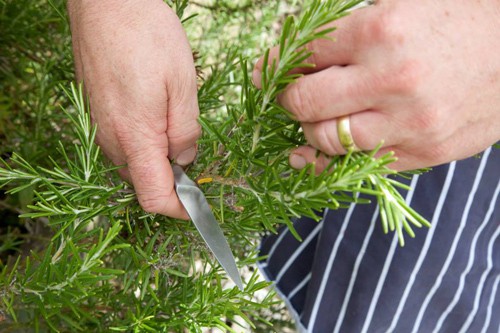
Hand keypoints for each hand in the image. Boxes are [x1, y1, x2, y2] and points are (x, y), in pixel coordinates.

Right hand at [68, 0, 200, 218]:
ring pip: (136, 163)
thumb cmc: (146, 37)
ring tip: (179, 125)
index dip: (180, 211)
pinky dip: (147, 143)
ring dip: (161, 159)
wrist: (106, 3)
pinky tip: (160, 114)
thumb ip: (185, 132)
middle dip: (174, 182)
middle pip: (145, 183)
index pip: (155, 197)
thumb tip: (184, 162)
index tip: (200, 209)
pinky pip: (126, 143)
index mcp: (136, 138)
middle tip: (197, 159)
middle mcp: (113, 141)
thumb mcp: (182, 85)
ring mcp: (102, 128)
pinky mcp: (99, 114)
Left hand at [253, 0, 499, 170]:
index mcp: (379, 31)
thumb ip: (346, 35)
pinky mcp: (423, 152)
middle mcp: (390, 79)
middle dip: (286, 100)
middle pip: (304, 103)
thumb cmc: (458, 23)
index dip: (275, 66)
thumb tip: (295, 57)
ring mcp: (408, 122)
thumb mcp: (401, 8)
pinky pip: (359, 165)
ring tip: (318, 118)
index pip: (302, 55)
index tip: (266, 75)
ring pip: (327, 140)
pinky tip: (329, 147)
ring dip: (311, 130)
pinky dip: (336, 158)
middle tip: (288, 98)